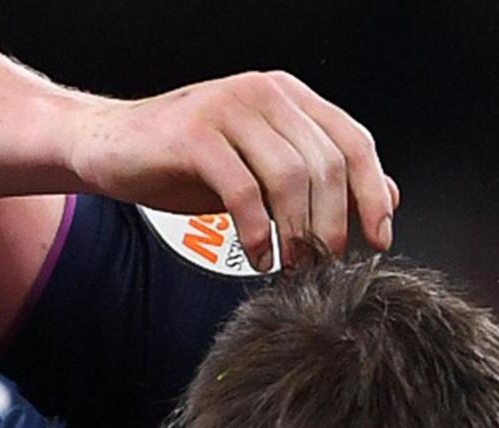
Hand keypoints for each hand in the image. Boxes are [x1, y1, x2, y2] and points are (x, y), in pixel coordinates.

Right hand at [67, 70, 397, 271]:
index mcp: (288, 96)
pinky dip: (258, 231)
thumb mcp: (263, 168)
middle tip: (324, 263)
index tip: (379, 238)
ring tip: (291, 264)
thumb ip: (320, 177)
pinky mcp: (194, 134)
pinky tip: (258, 254)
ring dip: (298, 231)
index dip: (373, 194)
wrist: (110, 146)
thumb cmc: (187, 162)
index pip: (354, 141)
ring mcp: (229, 108)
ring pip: (290, 176)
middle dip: (333, 223)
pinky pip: (244, 190)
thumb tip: (388, 195)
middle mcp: (264, 93)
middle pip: (327, 163)